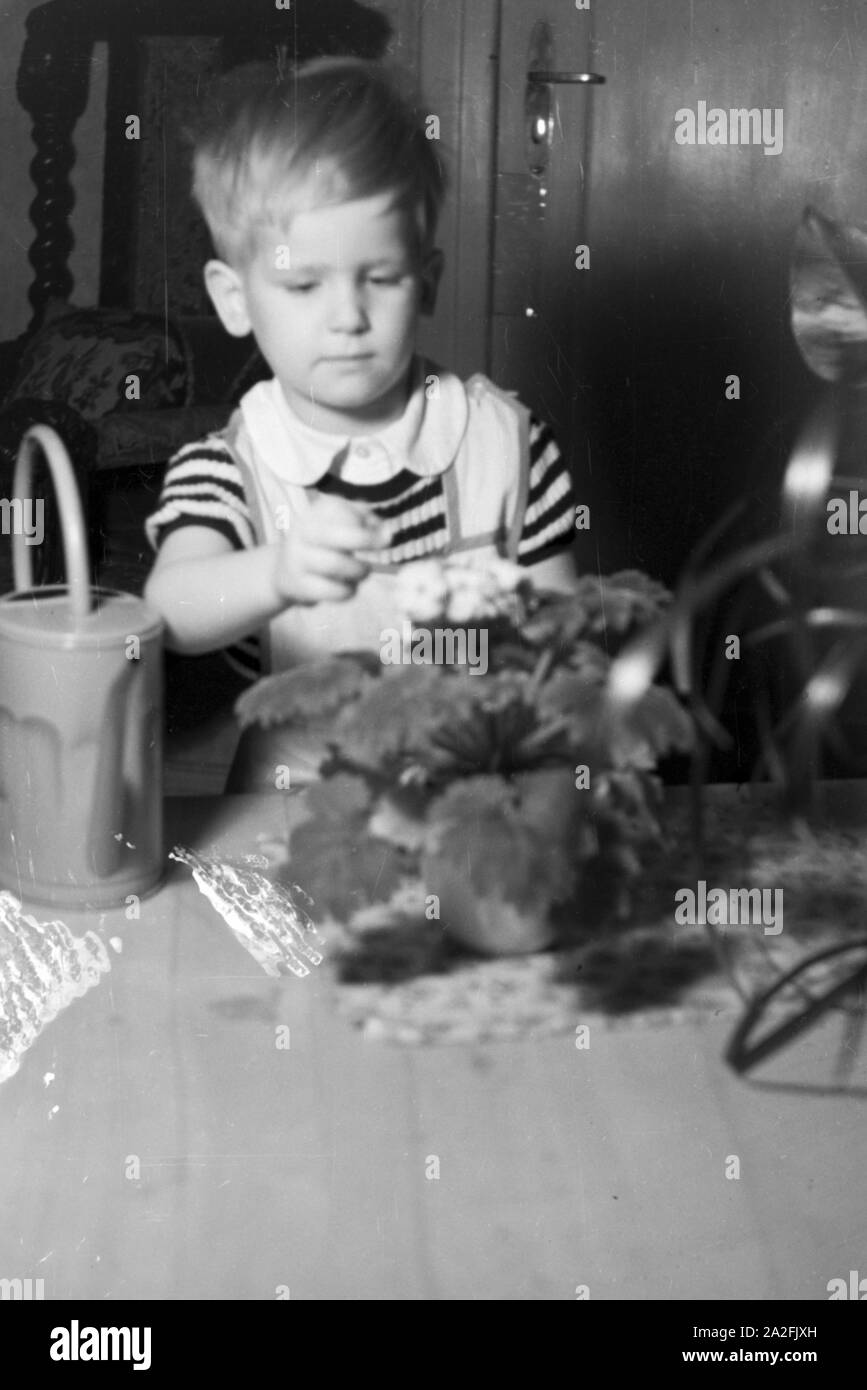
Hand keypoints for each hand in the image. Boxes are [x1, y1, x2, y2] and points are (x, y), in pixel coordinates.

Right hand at [272, 494, 387, 604]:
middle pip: (340, 534)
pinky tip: (348, 587)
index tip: (385, 537)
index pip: (345, 510)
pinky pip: (331, 590)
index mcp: (317, 511)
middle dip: (367, 542)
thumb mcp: (341, 524)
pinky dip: (348, 591)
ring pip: (336, 564)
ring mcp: (299, 557)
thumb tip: (387, 532)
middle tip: (379, 550)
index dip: (369, 525)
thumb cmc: (325, 545)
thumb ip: (368, 521)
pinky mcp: (298, 584)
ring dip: (359, 571)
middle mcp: (304, 530)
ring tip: (362, 572)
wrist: (284, 572)